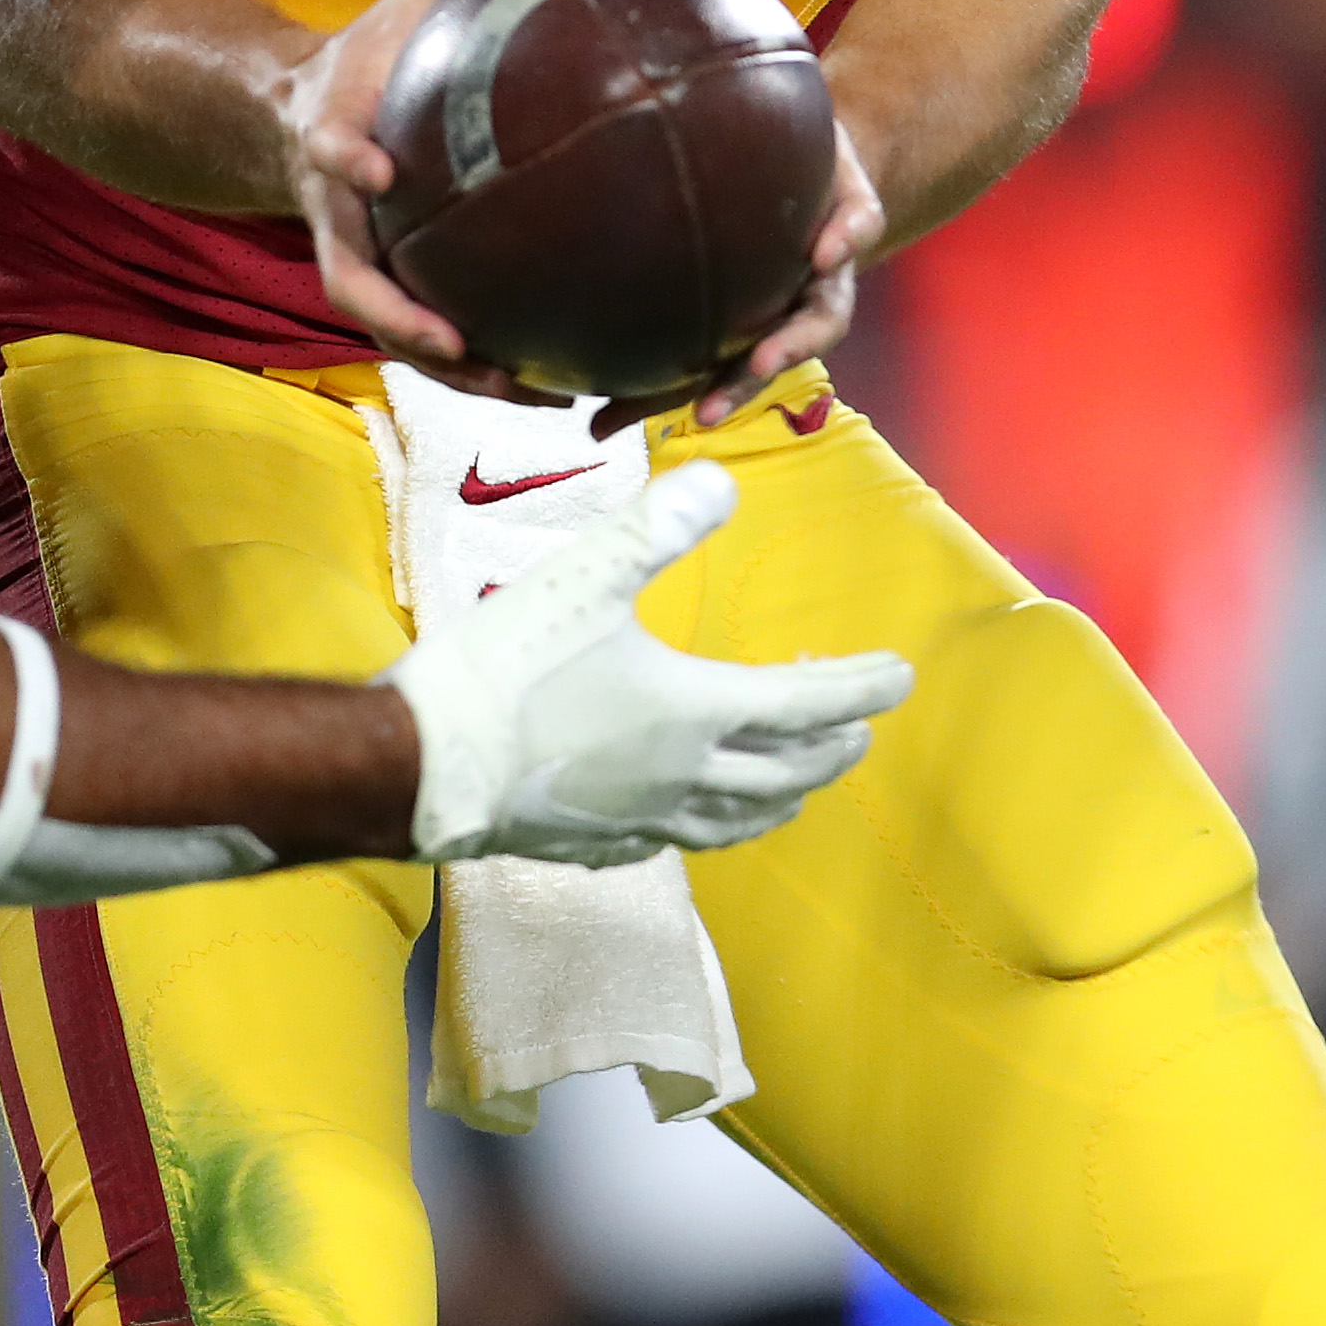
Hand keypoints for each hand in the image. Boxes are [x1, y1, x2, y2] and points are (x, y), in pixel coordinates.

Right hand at [275, 0, 527, 390]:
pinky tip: (555, 380)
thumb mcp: (390, 13)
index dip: (344, 158)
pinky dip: (483, 365)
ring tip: (532, 389)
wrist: (295, 118)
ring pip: (395, 330)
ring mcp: (358, 259)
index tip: (374, 169)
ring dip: (456, 369)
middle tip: (460, 344)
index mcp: (333, 137)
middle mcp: (337, 214)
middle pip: (355, 283)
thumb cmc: (361, 60)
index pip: (328, 148)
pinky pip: (432, 334)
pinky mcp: (388, 287)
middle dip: (403, 319)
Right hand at [388, 466, 916, 863]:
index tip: (902, 676)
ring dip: (786, 794)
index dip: (861, 687)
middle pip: (789, 768)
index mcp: (696, 710)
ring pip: (742, 818)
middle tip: (859, 723)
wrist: (424, 763)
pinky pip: (680, 841)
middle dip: (834, 743)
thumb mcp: (585, 574)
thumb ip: (659, 527)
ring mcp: (644, 818)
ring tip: (800, 784)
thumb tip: (723, 482)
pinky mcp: (600, 842)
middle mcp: (686, 775)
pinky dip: (714, 827)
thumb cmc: (506, 666)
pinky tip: (695, 817)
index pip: (807, 703)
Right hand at [635, 111, 878, 433]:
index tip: (692, 422)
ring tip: (766, 358)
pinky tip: (822, 251)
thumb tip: (579, 357)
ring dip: (800, 339)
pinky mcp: (856, 204)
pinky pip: (863, 225)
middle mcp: (801, 291)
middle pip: (780, 352)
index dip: (720, 393)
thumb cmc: (732, 188)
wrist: (794, 123)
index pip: (740, 362)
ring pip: (830, 313)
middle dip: (747, 382)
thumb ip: (642, 300)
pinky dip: (846, 241)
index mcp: (764, 307)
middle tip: (709, 410)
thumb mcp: (686, 232)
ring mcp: (830, 254)